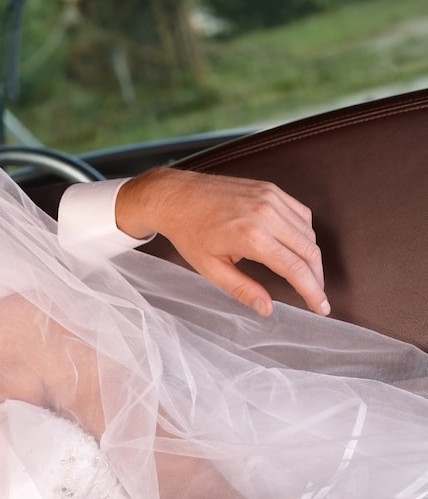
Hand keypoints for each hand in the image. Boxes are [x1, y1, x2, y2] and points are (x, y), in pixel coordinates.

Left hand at [114, 167, 327, 316]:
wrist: (175, 196)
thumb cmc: (189, 233)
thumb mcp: (210, 268)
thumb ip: (242, 289)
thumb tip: (267, 309)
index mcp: (251, 237)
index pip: (295, 269)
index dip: (312, 291)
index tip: (321, 308)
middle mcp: (266, 214)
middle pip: (309, 251)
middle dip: (317, 277)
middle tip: (315, 295)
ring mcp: (271, 198)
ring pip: (309, 232)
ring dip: (312, 256)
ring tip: (306, 275)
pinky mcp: (271, 189)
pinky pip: (301, 214)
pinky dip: (304, 233)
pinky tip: (297, 248)